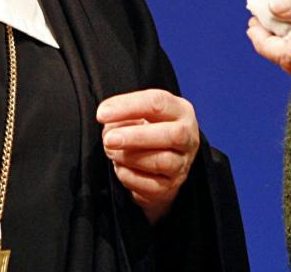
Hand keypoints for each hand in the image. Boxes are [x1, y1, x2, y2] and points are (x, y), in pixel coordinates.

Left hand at [97, 89, 199, 223]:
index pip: (157, 103)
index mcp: (180, 110)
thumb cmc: (149, 130)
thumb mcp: (141, 115)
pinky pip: (151, 185)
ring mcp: (182, 164)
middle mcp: (188, 137)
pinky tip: (119, 168)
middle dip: (135, 137)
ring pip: (161, 161)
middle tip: (108, 139)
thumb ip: (125, 116)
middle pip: (171, 135)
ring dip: (129, 157)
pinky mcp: (171, 187)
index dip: (128, 106)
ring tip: (111, 152)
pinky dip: (130, 176)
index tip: (102, 113)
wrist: (162, 162)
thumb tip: (110, 128)